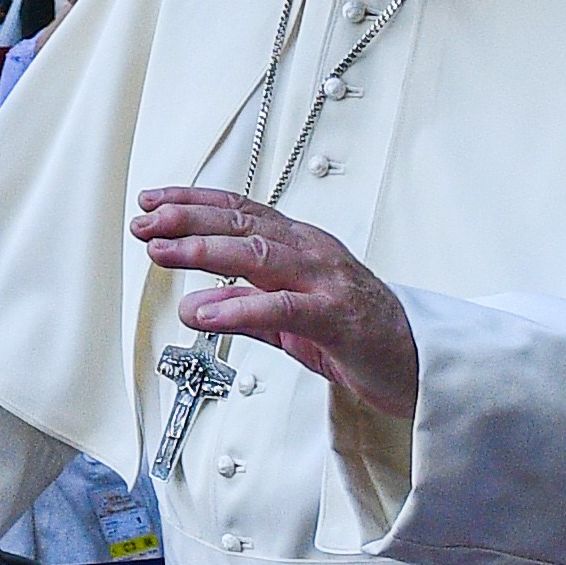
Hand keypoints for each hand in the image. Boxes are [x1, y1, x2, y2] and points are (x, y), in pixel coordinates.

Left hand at [132, 184, 417, 420]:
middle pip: (243, 223)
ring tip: (162, 252)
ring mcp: (326, 281)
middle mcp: (311, 252)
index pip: (240, 211)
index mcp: (300, 246)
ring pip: (259, 254)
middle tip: (146, 221)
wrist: (419, 363)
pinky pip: (282, 308)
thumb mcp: (287, 321)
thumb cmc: (357, 335)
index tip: (151, 202)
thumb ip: (243, 308)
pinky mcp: (336, 318)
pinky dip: (239, 307)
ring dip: (205, 251)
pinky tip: (204, 313)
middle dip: (188, 219)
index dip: (193, 203)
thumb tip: (196, 301)